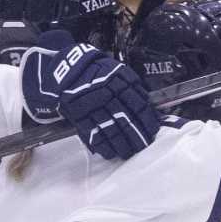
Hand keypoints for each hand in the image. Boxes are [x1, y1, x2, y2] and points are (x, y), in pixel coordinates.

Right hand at [19, 31, 160, 160]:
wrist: (68, 68)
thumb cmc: (97, 70)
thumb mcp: (118, 71)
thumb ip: (133, 87)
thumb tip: (149, 106)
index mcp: (119, 84)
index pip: (139, 107)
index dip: (147, 122)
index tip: (153, 131)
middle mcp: (107, 96)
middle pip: (126, 121)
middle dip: (136, 137)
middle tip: (143, 146)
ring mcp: (93, 108)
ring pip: (111, 130)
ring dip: (122, 145)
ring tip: (128, 152)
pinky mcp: (80, 116)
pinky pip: (93, 134)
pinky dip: (103, 146)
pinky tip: (111, 153)